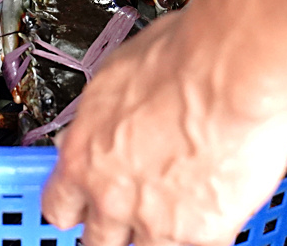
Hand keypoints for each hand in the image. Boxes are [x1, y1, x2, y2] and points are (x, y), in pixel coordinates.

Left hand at [40, 7, 286, 245]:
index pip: (58, 207)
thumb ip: (100, 118)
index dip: (75, 206)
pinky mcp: (203, 233)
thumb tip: (98, 122)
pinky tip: (218, 204)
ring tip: (181, 205)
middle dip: (114, 228)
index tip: (84, 205)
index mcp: (83, 157)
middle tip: (135, 208)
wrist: (228, 71)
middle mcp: (112, 196)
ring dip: (160, 233)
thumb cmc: (178, 58)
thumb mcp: (115, 78)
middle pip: (97, 242)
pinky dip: (207, 231)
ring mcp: (157, 220)